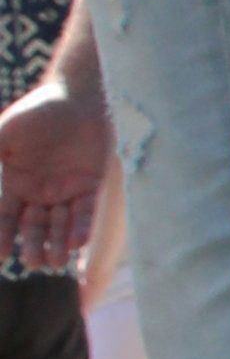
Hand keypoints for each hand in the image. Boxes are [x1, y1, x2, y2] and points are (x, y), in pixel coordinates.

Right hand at [0, 72, 108, 273]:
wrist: (78, 96)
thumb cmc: (37, 111)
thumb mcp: (5, 135)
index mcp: (15, 183)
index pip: (5, 217)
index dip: (2, 237)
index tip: (0, 258)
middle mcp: (39, 192)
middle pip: (33, 227)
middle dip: (33, 246)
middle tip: (34, 263)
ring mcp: (65, 190)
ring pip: (60, 225)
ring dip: (58, 244)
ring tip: (56, 262)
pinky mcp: (90, 185)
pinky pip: (85, 212)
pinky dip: (81, 228)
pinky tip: (77, 243)